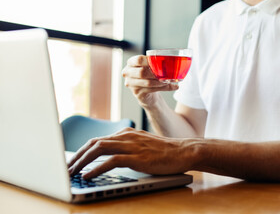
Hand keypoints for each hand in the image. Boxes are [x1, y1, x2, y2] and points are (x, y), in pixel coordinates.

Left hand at [68, 128, 195, 179]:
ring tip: (71, 172)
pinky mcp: (137, 157)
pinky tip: (88, 175)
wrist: (183, 151)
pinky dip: (97, 168)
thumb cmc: (165, 151)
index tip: (73, 161)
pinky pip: (111, 161)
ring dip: (82, 161)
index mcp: (126, 133)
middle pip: (94, 143)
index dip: (82, 151)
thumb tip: (112, 157)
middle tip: (67, 168)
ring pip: (99, 149)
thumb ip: (128, 147)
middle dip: (77, 156)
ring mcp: (132, 145)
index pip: (98, 140)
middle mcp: (126, 136)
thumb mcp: (143, 145)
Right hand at [121, 55, 178, 107]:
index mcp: (130, 63)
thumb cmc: (148, 76)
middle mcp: (128, 73)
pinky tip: (170, 86)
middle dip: (156, 73)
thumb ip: (154, 64)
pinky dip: (163, 88)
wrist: (145, 92)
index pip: (138, 60)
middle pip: (142, 72)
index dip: (149, 61)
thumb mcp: (148, 67)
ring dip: (161, 82)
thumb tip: (171, 63)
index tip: (159, 63)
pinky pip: (152, 90)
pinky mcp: (137, 93)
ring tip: (169, 81)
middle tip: (166, 74)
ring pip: (148, 83)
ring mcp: (131, 84)